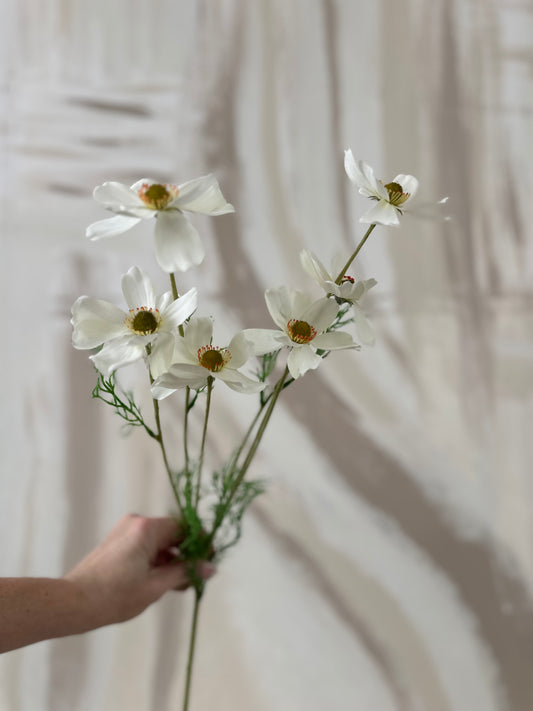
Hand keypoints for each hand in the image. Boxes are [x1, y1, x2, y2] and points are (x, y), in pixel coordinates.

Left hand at [65, 514, 214, 628]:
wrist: (74, 603)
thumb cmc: (115, 595)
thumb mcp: (156, 586)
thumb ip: (185, 572)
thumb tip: (211, 568)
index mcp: (147, 528)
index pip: (184, 527)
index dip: (200, 543)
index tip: (209, 561)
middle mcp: (137, 523)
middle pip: (173, 533)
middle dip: (187, 554)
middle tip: (196, 577)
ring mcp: (126, 531)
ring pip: (160, 541)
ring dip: (173, 560)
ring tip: (181, 585)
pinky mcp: (118, 542)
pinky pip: (147, 546)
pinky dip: (158, 560)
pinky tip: (164, 581)